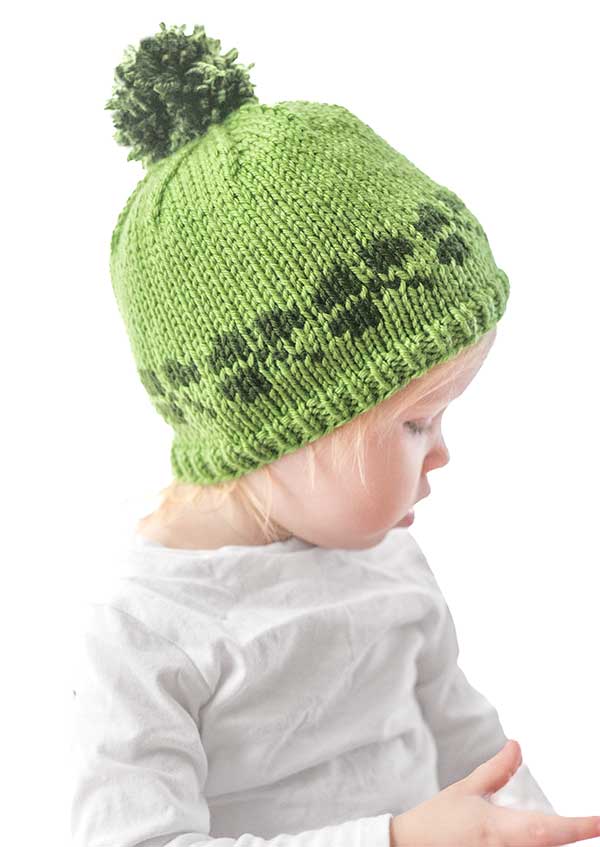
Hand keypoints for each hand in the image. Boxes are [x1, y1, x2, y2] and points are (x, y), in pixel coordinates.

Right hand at [390, 739, 599, 846]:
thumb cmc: (437, 821)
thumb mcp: (467, 791)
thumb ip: (497, 771)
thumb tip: (518, 746)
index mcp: (500, 831)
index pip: (550, 831)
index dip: (580, 827)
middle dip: (565, 834)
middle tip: (583, 820)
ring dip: (544, 842)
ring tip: (557, 825)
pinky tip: (526, 838)